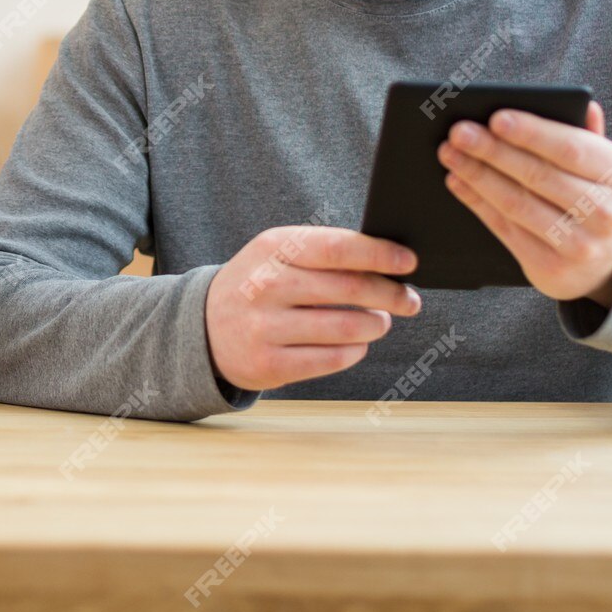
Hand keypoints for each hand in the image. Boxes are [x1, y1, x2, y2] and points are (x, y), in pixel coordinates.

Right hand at [204, 225, 420, 393]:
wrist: (203, 328)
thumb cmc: (260, 284)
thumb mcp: (278, 255)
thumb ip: (325, 252)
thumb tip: (390, 264)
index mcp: (272, 247)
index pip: (338, 247)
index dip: (379, 255)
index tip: (409, 262)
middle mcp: (266, 285)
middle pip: (348, 289)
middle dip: (390, 295)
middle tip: (409, 300)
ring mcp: (264, 327)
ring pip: (345, 328)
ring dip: (375, 325)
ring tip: (380, 322)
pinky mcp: (268, 365)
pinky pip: (331, 359)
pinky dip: (355, 351)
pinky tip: (357, 344)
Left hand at [437, 100, 611, 307]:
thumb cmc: (596, 198)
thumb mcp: (603, 168)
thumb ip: (588, 137)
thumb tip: (584, 105)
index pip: (570, 149)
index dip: (531, 133)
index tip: (495, 118)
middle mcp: (603, 212)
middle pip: (537, 175)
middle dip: (492, 151)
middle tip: (458, 132)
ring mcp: (578, 244)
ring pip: (516, 204)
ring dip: (477, 176)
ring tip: (449, 154)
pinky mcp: (551, 268)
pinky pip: (505, 229)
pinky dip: (477, 203)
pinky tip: (457, 182)